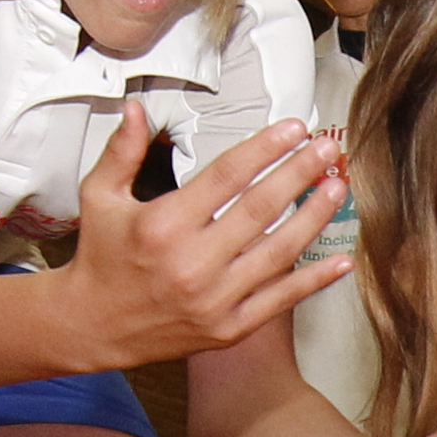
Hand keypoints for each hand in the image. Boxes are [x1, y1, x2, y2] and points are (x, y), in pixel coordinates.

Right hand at [38, 113, 349, 370]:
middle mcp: (192, 263)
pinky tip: (342, 260)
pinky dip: (314, 281)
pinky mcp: (228, 328)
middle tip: (326, 149)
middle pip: (260, 210)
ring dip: (313, 219)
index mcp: (163, 225)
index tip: (294, 129)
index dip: (265, 149)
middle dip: (299, 174)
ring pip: (278, 252)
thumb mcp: (99, 197)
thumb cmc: (101, 257)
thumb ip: (122, 151)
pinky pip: (279, 300)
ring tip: (337, 188)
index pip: (227, 177)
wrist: (93, 327)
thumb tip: (137, 108)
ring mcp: (214, 299)